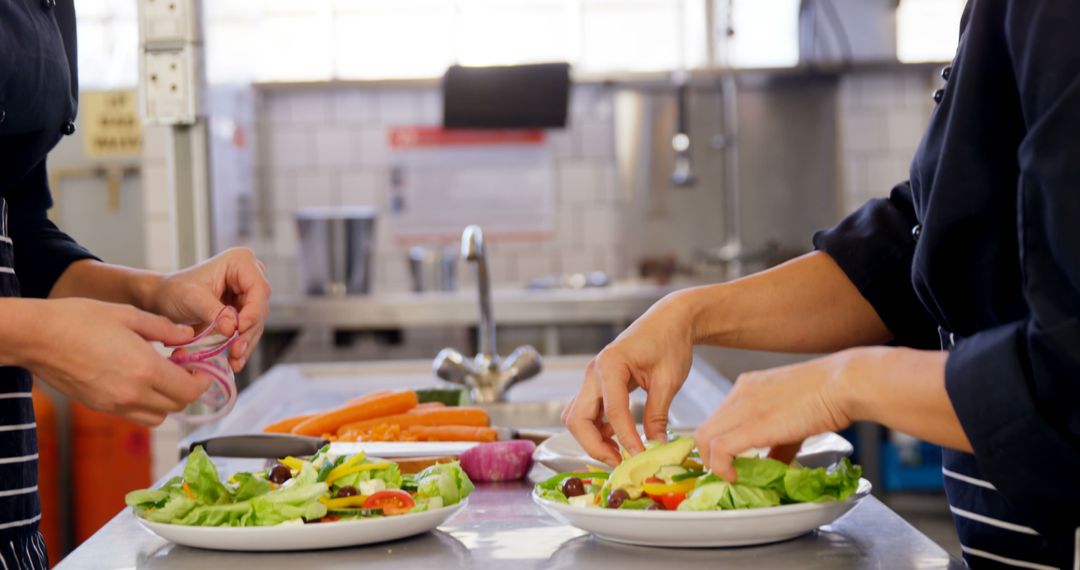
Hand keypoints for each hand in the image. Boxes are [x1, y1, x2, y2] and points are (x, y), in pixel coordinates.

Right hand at [22, 298, 210, 425]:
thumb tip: (187, 335)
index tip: (202, 367)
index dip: (202, 381)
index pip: (189, 390)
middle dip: (188, 389)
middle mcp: (132, 394)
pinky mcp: (99, 407)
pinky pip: (134, 416)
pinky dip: (146, 405)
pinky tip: (140, 382)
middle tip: (185, 369)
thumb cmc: (78, 320)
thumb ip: (164, 328)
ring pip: (157, 416)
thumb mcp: (129, 315)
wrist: (37, 336)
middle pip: (177, 406)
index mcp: (145, 370)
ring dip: (168, 400)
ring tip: (163, 376)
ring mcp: (114, 405)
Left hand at [148, 247, 270, 371]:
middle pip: (259, 307)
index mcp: (240, 261)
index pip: (257, 289)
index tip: (240, 330)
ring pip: (256, 322)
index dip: (253, 311)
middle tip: (236, 351)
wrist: (164, 299)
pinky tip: (235, 359)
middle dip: (248, 332)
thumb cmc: (175, 291)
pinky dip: (241, 344)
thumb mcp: (192, 298)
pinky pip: (248, 329)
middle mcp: (249, 275)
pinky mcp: (244, 310)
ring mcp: (248, 294)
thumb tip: (233, 328)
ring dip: (246, 342)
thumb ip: (214, 312)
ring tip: (235, 361)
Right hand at [562, 293, 696, 465]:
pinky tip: (617, 438)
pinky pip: (587, 412)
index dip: (626, 438)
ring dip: (592, 438)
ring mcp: (592, 378)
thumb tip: (655, 445)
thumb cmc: (670, 341)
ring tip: (619, 453)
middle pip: (578, 418)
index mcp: (610, 365)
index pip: (613, 412)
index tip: (640, 457)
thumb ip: (658, 414)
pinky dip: (597, 429)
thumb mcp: (668, 379)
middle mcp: (593, 372)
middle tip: (619, 462)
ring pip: (577, 417)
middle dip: (594, 445)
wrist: (669, 320)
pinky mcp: (597, 384)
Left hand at [694, 351, 854, 481]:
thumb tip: (772, 467)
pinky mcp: (753, 424)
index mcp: (748, 387)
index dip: (715, 444)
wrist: (844, 383)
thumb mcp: (794, 418)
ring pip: (704, 438)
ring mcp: (744, 407)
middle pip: (704, 429)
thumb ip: (778, 444)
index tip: (725, 461)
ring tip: (730, 477)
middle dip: (708, 456)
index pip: (716, 419)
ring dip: (712, 464)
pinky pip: (719, 449)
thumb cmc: (829, 395)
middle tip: (723, 474)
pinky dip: (721, 467)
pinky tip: (735, 476)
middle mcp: (740, 393)